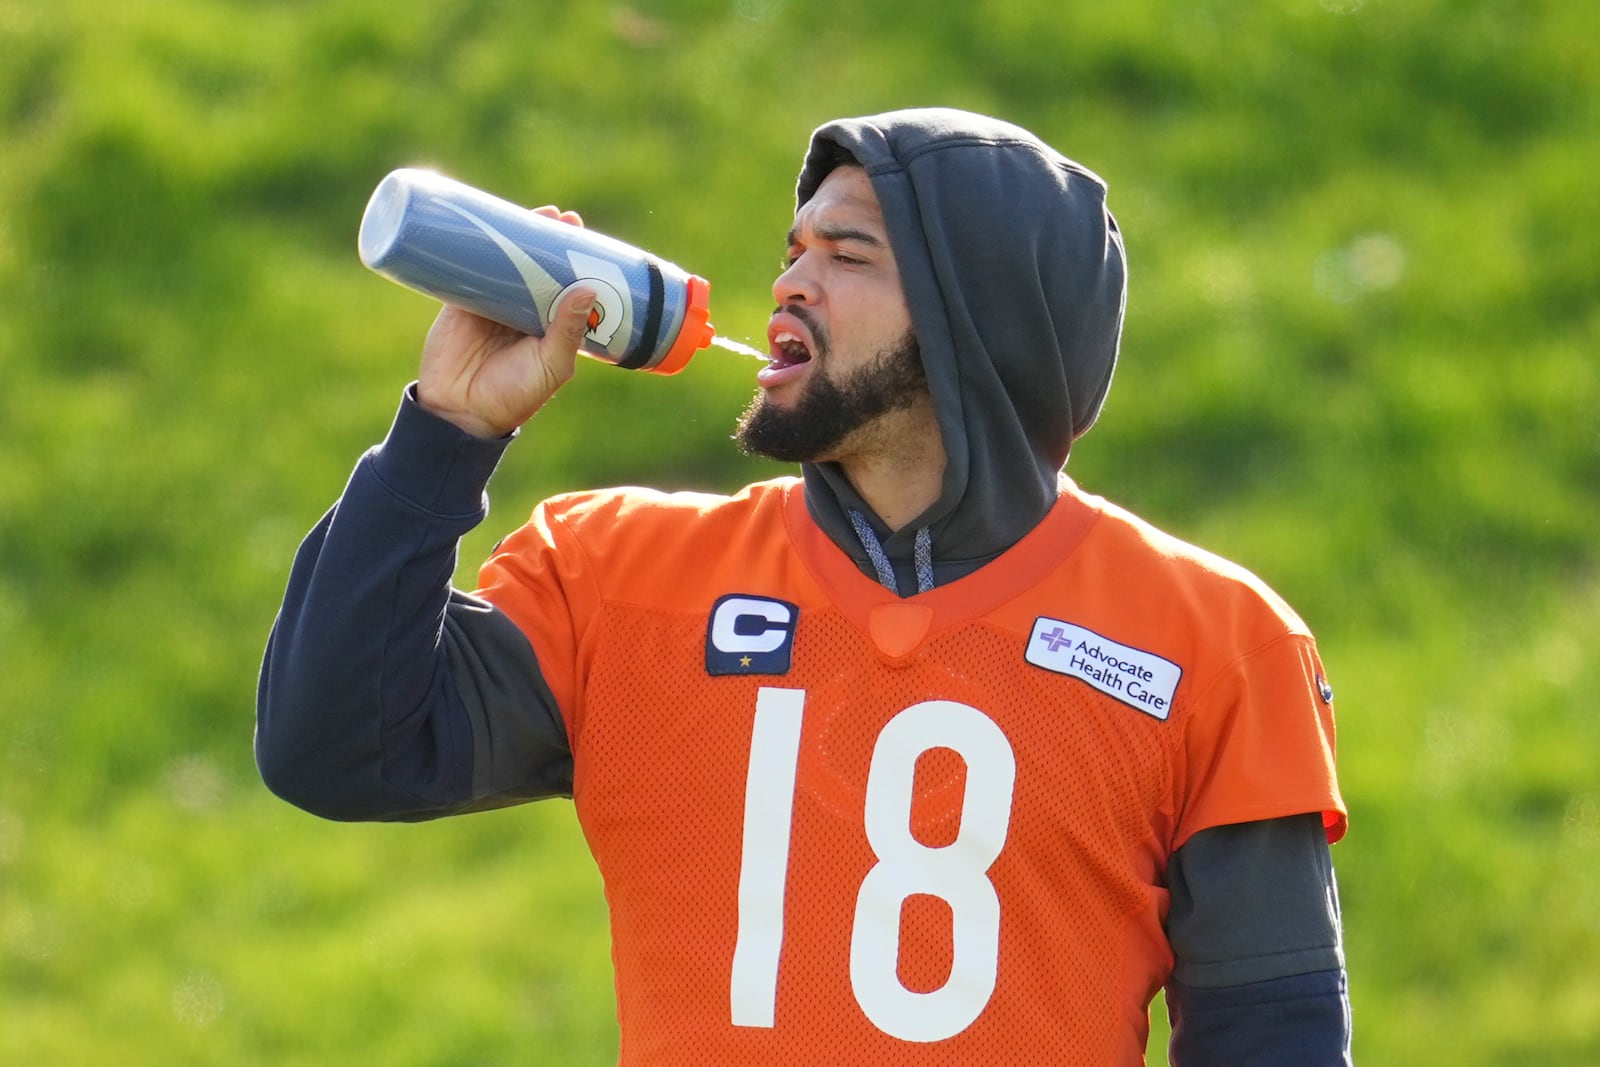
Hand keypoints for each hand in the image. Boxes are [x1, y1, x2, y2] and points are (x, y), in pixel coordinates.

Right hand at [415, 207, 595, 438]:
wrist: (461, 412)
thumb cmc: (514, 395)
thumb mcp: (551, 364)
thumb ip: (568, 331)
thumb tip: (589, 288)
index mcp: (549, 325)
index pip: (566, 284)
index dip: (575, 261)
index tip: (586, 238)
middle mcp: (523, 310)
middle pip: (539, 265)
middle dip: (551, 240)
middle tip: (564, 218)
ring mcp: (492, 302)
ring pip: (508, 260)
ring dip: (520, 235)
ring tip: (539, 214)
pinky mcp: (461, 299)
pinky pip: (470, 266)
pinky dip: (477, 245)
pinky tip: (487, 222)